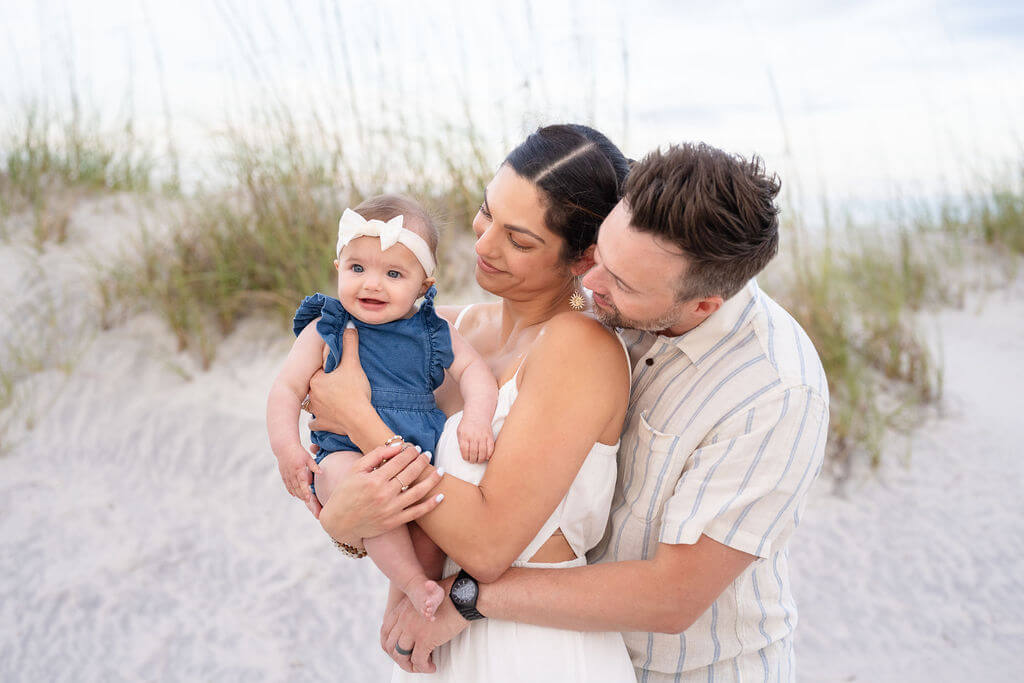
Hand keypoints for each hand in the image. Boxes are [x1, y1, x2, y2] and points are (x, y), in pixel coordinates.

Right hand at [276, 447, 321, 502]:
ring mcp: (286, 474)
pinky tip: (294, 494)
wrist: (284, 447)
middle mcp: (291, 473)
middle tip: (307, 500)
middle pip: (296, 487)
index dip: (305, 491)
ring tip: (302, 498)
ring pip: (291, 487)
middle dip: (302, 495)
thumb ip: (314, 466)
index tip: (308, 498)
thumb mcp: (308, 457)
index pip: (302, 482)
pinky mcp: (283, 474)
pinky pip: (287, 484)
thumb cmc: (298, 451)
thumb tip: (321, 473)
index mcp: (298, 469)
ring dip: (297, 494)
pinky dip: (290, 490)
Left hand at [307, 324, 371, 434]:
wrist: (360, 420)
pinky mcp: (322, 424)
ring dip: (319, 401)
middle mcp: (311, 395)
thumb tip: (349, 326)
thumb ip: (350, 343)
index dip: (330, 368)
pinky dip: (319, 419)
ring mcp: (315, 411)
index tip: (339, 369)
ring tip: (331, 399)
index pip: (320, 368)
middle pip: (316, 385)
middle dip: (324, 384)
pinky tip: (325, 417)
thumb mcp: (353, 364)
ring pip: (313, 403)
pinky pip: (316, 421)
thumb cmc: (355, 391)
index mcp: (315, 379)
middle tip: (338, 383)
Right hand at [319, 442, 444, 541]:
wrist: (339, 522)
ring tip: (440, 471)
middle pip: (410, 474)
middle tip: (428, 455)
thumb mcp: (356, 469)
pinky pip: (417, 513)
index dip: (410, 453)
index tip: (416, 448)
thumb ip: (376, 455)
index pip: (399, 461)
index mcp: (374, 479)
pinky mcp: (394, 522)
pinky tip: (441, 496)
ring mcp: (390, 509)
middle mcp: (384, 494)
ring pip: (418, 492)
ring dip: (432, 480)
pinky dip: (430, 505)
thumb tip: (398, 446)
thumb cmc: (346, 491)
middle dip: (422, 462)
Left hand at [381, 575, 468, 673]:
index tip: (398, 652)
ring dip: (410, 665)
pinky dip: (424, 667)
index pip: (385, 632)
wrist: (463, 595)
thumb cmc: (449, 596)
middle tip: (410, 662)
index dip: (389, 646)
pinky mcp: (425, 639)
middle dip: (399, 658)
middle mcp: (403, 619)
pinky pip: (419, 661)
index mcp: (401, 609)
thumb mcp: (423, 600)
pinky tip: (431, 666)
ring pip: (401, 656)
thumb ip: (412, 613)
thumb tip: (412, 632)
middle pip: (390, 646)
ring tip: (420, 666)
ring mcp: (413, 629)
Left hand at [456, 416, 493, 462]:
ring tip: (479, 460)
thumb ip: (460, 442)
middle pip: (474, 453)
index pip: (464, 451)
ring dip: (481, 459)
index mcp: (464, 436)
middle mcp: (474, 436)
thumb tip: (463, 453)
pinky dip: (489, 454)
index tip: (467, 459)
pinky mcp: (489, 436)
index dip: (466, 457)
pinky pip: (490, 448)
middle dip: (473, 460)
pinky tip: (486, 456)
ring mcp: (482, 436)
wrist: (477, 415)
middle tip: (473, 461)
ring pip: (482, 453)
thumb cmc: (467, 424)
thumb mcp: (459, 431)